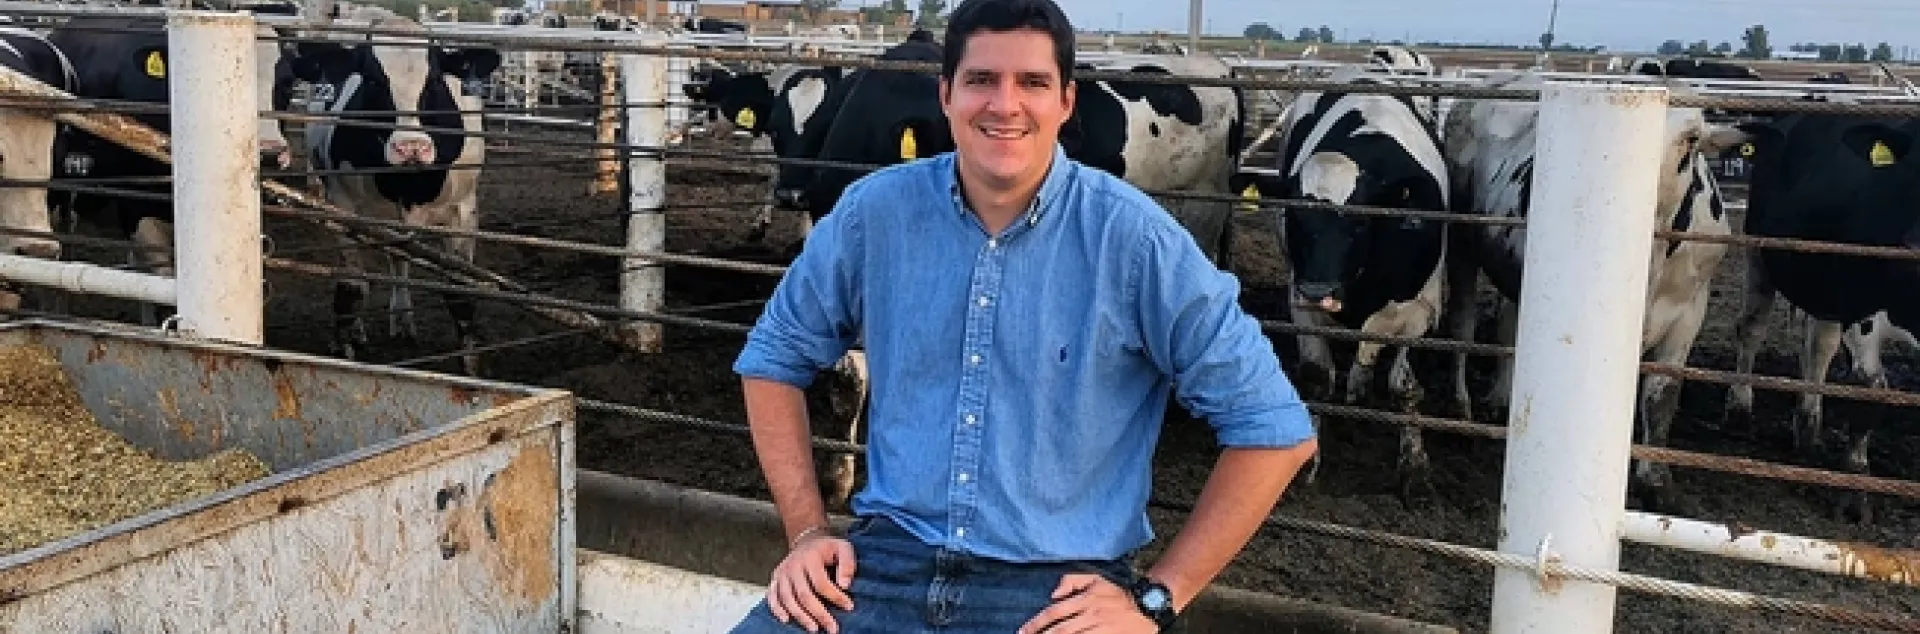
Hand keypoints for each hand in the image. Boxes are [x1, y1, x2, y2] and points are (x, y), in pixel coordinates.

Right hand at [766, 532, 856, 633]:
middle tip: (832, 628)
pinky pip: (772, 596)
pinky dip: (777, 609)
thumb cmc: (828, 548)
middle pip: (804, 595)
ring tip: (814, 629)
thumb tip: (845, 585)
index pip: (821, 582)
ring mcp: (781, 573)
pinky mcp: (774, 579)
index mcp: (810, 557)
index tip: (849, 606)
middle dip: (819, 614)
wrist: (807, 540)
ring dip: (800, 616)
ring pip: (787, 599)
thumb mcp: (843, 547)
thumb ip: (847, 563)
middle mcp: (793, 565)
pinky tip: (786, 620)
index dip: (835, 596)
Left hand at [1017, 573, 1158, 633]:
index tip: (1023, 631)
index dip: (1037, 623)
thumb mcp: (1096, 579)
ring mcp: (1100, 628)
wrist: (1146, 607)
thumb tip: (1053, 594)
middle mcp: (1091, 614)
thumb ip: (1072, 580)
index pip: (1055, 612)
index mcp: (1086, 599)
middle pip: (1061, 630)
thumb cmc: (1117, 594)